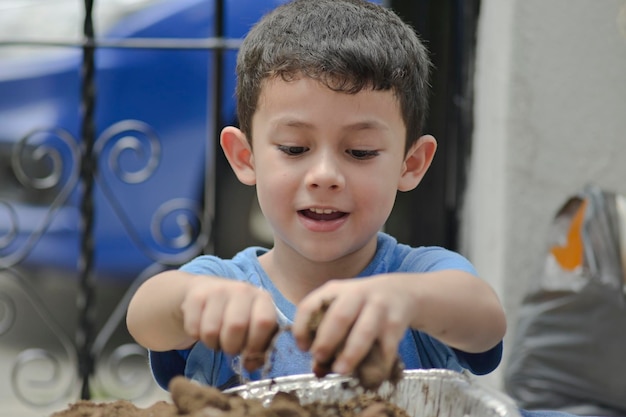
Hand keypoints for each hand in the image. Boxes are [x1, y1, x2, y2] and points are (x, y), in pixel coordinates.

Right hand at [180, 275, 278, 369]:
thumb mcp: (255, 329)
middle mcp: (242, 290)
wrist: (210, 293)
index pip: (264, 322)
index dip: (256, 344)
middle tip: (230, 346)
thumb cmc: (239, 317)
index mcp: (262, 299)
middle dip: (231, 346)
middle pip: (236, 326)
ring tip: (217, 337)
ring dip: (213, 343)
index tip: (248, 353)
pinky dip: (197, 336)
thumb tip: (250, 365)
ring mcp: (218, 290)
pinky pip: (193, 328)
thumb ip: (259, 350)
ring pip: (211, 330)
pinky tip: (204, 327)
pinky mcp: (196, 295)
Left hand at [291, 275, 411, 377]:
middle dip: (327, 340)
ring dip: (351, 353)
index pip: (310, 305)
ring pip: (364, 331)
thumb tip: (317, 369)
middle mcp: (356, 294)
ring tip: (341, 370)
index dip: (302, 328)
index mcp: (334, 290)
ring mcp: (378, 307)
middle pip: (339, 316)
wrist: (400, 292)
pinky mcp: (396, 323)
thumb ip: (327, 331)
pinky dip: (376, 364)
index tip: (303, 348)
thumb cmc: (361, 305)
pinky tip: (368, 376)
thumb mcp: (342, 306)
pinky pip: (385, 347)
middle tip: (320, 359)